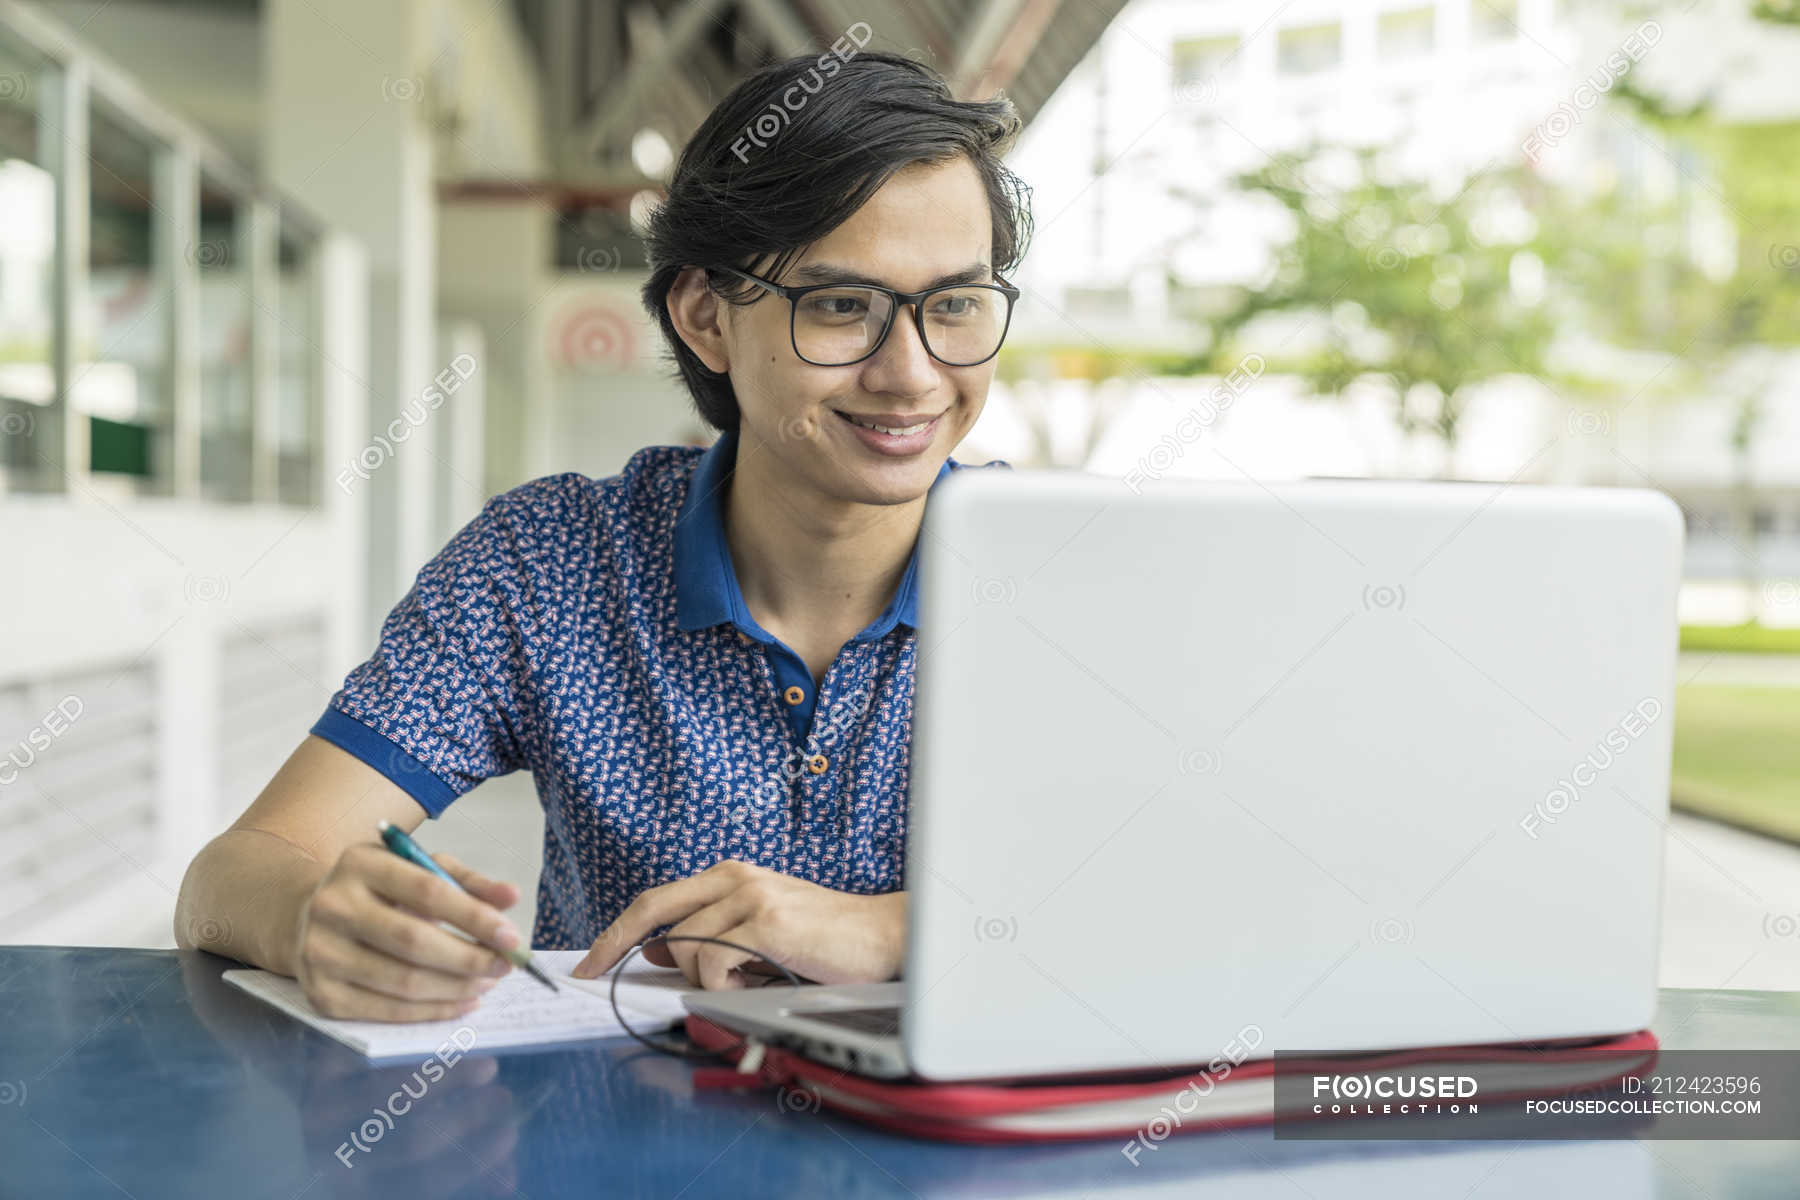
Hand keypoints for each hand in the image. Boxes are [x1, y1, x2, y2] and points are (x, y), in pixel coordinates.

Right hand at [294, 842, 524, 1020]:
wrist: (310, 917)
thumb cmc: (380, 891)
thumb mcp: (419, 870)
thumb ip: (467, 882)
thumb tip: (511, 896)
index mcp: (360, 864)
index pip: (428, 892)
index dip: (474, 917)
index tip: (511, 936)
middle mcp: (332, 907)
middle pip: (414, 941)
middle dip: (469, 958)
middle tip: (505, 966)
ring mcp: (320, 954)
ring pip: (404, 982)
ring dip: (457, 988)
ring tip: (487, 983)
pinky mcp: (321, 995)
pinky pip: (388, 1011)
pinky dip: (434, 1011)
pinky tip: (463, 1002)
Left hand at [570, 860, 905, 989]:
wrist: (886, 936)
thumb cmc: (827, 940)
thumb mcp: (760, 934)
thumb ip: (713, 937)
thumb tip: (659, 952)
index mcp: (732, 876)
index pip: (658, 900)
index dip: (617, 930)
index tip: (590, 960)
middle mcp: (736, 877)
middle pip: (654, 909)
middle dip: (614, 945)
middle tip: (590, 974)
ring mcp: (751, 896)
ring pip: (687, 945)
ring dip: (702, 978)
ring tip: (742, 984)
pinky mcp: (768, 922)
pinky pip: (715, 960)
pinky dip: (723, 982)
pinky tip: (753, 983)